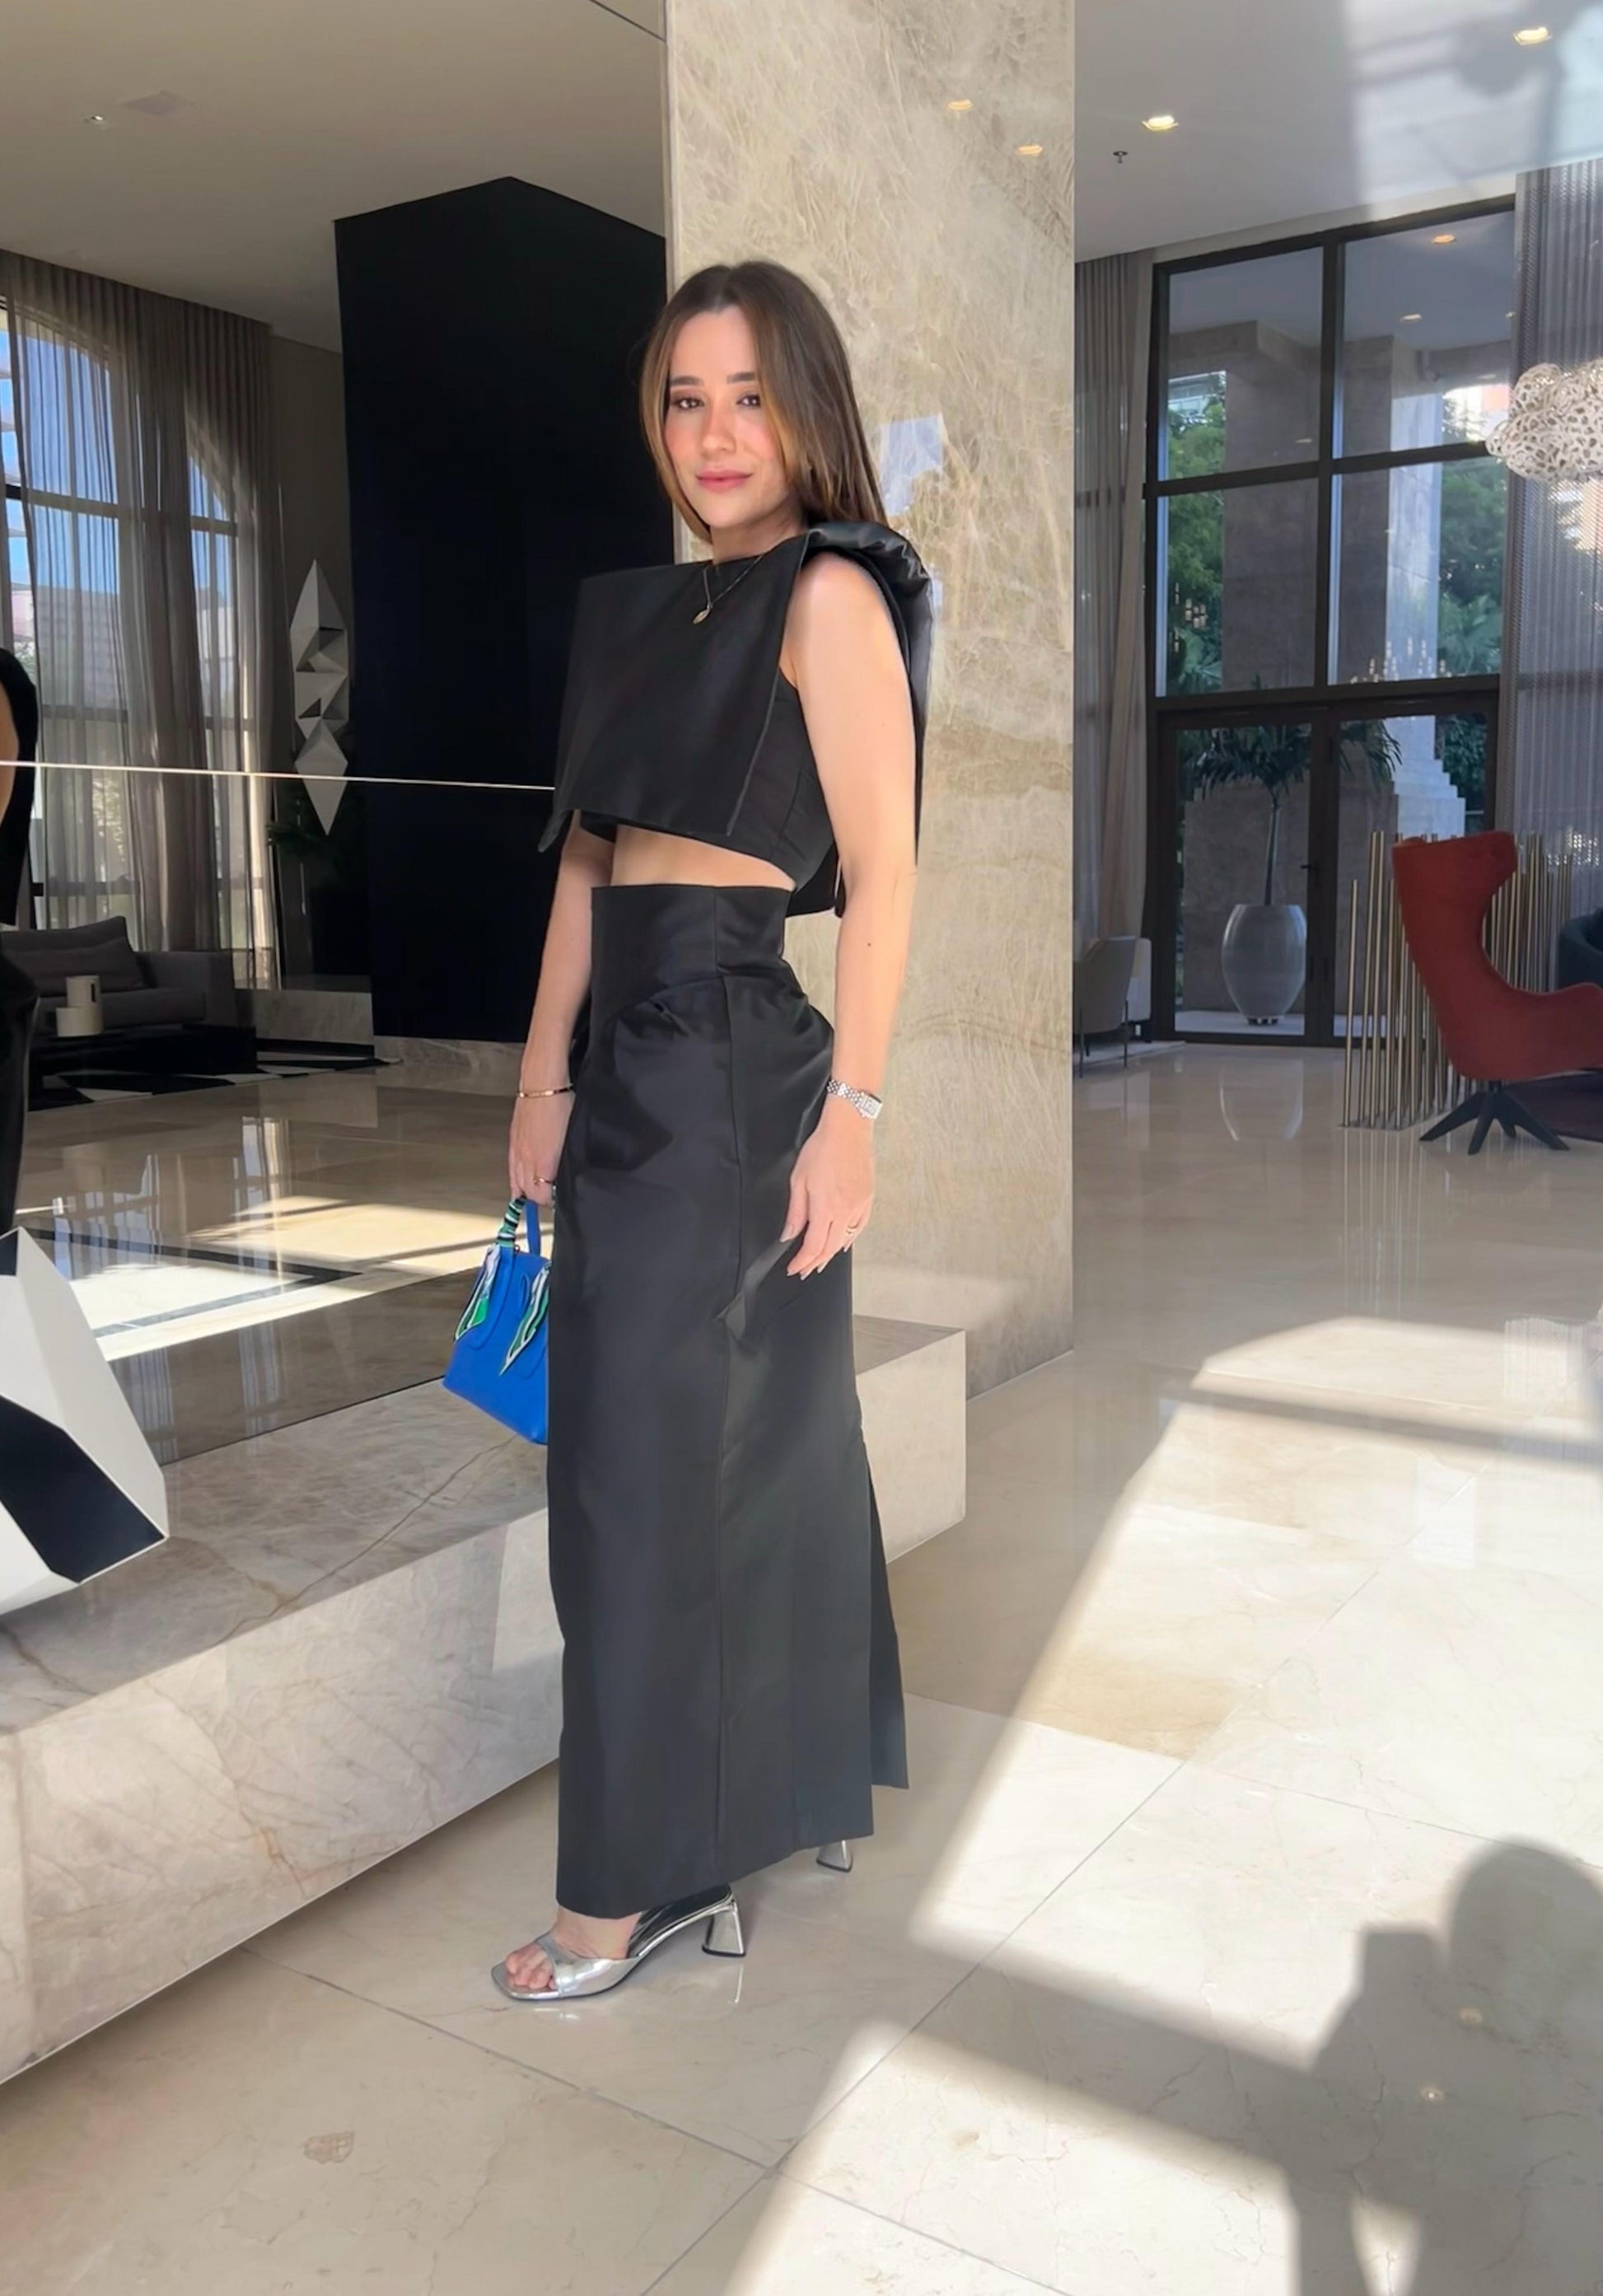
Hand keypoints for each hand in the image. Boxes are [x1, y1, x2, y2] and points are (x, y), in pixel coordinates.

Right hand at [509, 1091, 572, 1205]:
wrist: (541, 1085)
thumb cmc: (561, 1106)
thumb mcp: (571, 1137)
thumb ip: (565, 1161)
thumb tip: (563, 1177)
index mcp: (544, 1162)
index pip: (544, 1196)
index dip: (552, 1202)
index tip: (560, 1200)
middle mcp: (528, 1161)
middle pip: (530, 1192)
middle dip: (541, 1199)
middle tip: (552, 1198)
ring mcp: (519, 1152)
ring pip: (519, 1183)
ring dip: (527, 1192)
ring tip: (535, 1198)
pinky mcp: (514, 1142)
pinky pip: (512, 1170)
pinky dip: (514, 1182)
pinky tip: (517, 1189)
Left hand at [782, 1096, 873, 1276]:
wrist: (848, 1128)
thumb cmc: (822, 1148)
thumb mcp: (799, 1179)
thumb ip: (796, 1211)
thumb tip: (789, 1235)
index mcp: (827, 1207)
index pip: (813, 1246)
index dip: (802, 1261)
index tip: (793, 1268)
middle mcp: (846, 1211)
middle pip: (830, 1248)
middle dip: (815, 1262)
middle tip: (803, 1270)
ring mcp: (860, 1206)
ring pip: (846, 1240)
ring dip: (831, 1253)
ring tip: (819, 1260)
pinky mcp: (868, 1199)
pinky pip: (858, 1227)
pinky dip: (848, 1239)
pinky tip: (841, 1243)